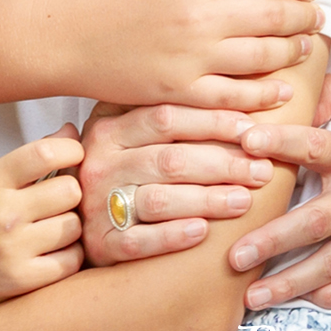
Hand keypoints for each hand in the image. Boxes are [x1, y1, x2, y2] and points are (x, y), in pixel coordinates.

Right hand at [0, 128, 84, 321]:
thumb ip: (30, 158)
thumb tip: (71, 129)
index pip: (45, 152)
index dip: (71, 151)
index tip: (75, 157)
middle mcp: (0, 211)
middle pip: (70, 190)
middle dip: (70, 196)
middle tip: (57, 205)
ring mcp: (11, 247)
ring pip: (74, 227)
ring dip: (70, 230)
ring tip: (51, 232)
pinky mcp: (20, 279)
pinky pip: (71, 261)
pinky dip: (69, 258)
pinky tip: (52, 255)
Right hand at [62, 0, 322, 106]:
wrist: (65, 34)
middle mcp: (200, 17)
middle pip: (276, 16)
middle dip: (305, 16)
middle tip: (317, 17)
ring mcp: (192, 57)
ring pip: (264, 57)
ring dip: (293, 52)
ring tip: (305, 47)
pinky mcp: (180, 91)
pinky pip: (234, 97)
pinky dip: (264, 96)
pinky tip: (281, 90)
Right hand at [77, 95, 282, 266]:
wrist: (69, 218)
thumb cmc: (116, 169)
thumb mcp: (126, 133)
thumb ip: (161, 112)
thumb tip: (232, 89)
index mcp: (109, 128)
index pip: (166, 117)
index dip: (214, 122)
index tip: (254, 130)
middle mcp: (100, 162)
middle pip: (169, 159)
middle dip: (222, 164)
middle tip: (262, 171)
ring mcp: (97, 202)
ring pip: (159, 199)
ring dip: (207, 200)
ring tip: (244, 201)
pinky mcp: (100, 242)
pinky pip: (139, 240)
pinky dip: (172, 236)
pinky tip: (203, 232)